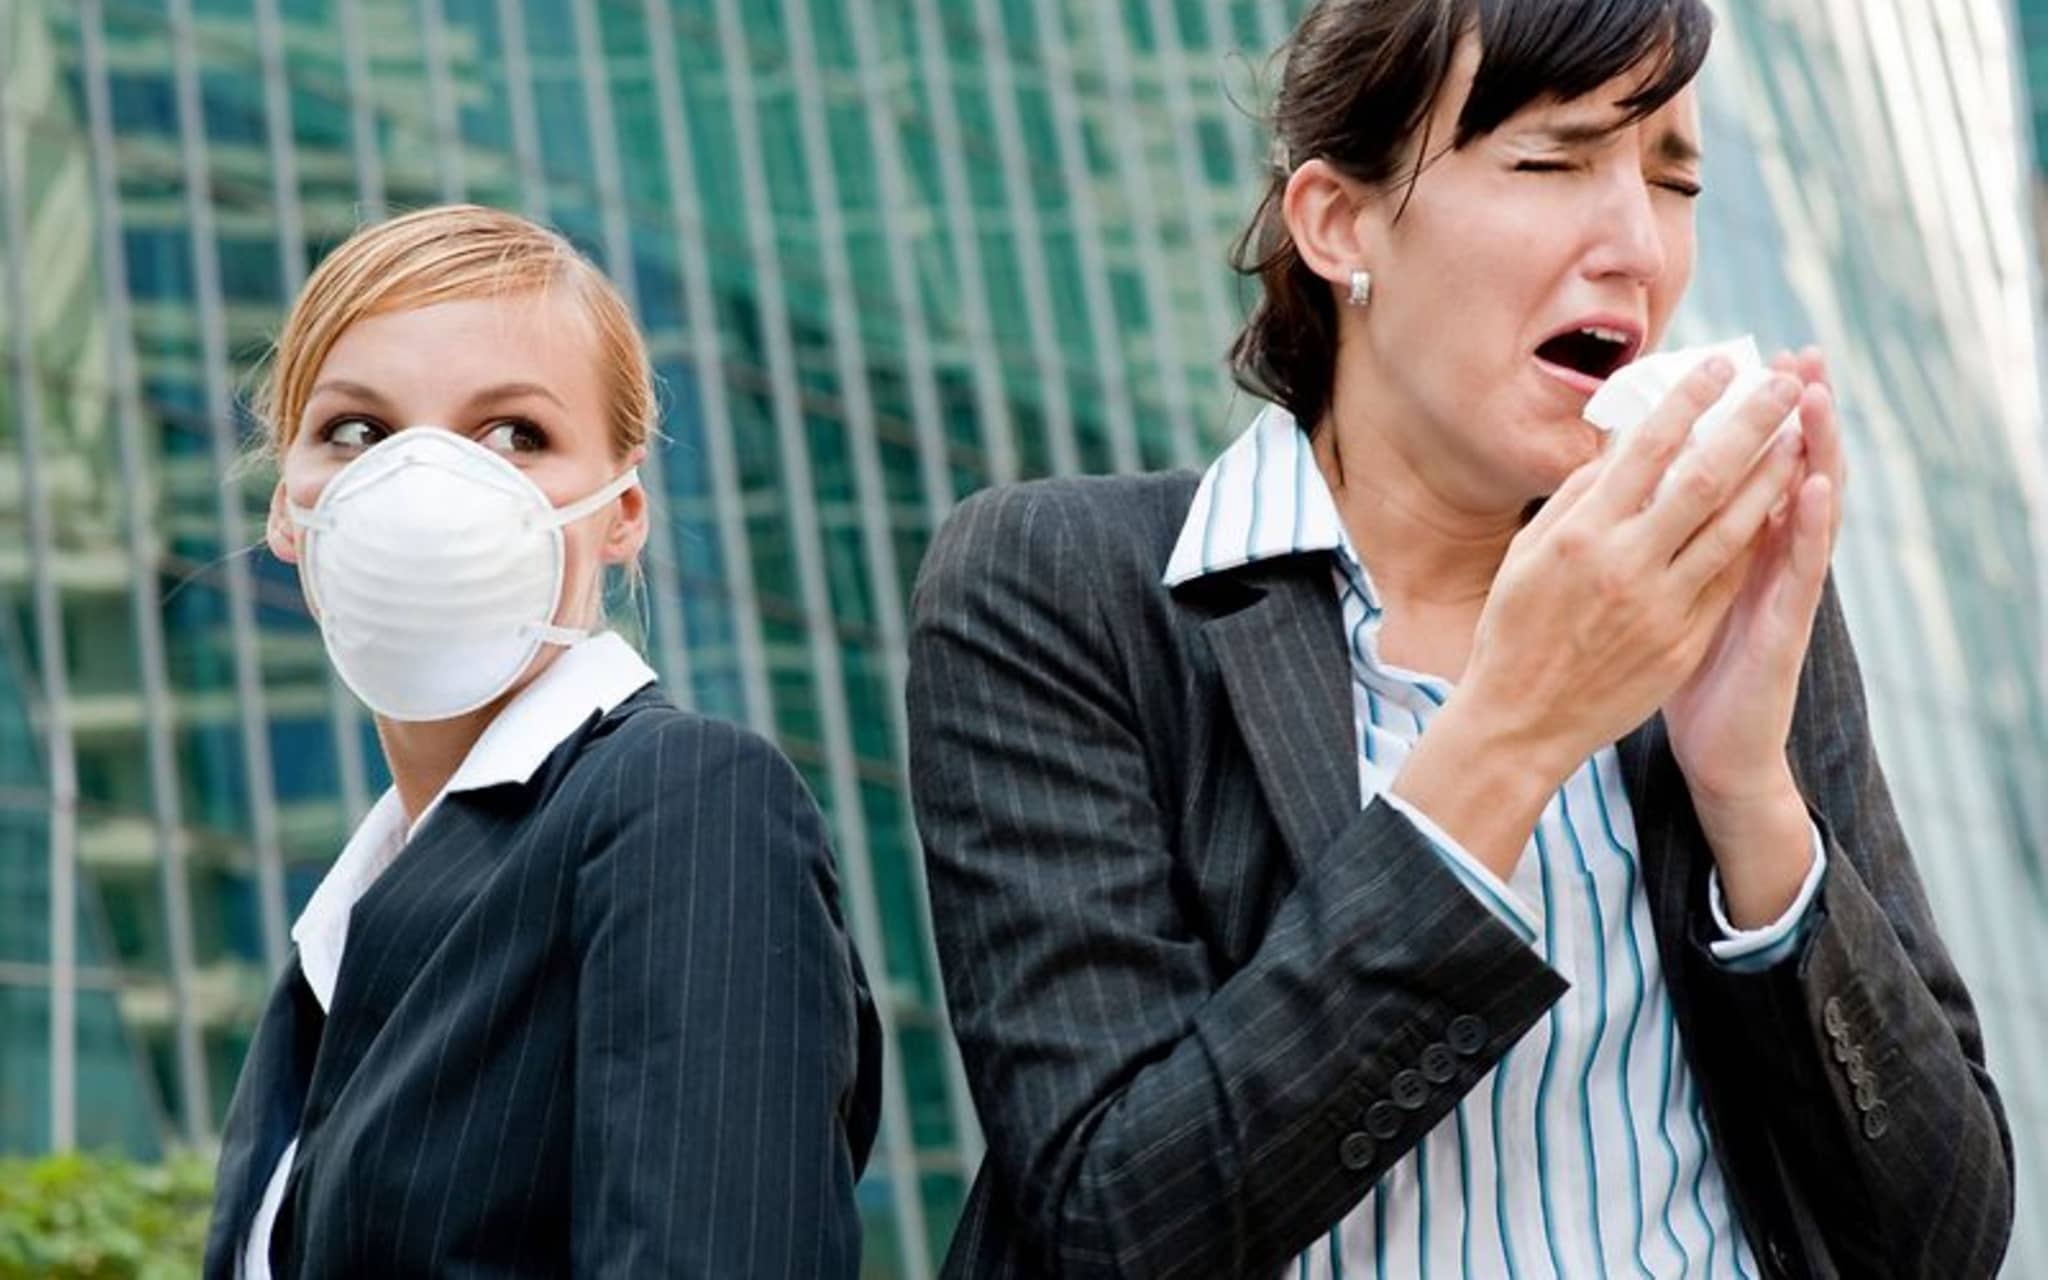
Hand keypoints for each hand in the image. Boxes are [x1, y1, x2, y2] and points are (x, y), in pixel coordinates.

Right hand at [1394, 356, 1807, 878]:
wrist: (1520, 721)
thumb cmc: (1514, 628)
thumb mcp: (1528, 553)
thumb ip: (1578, 498)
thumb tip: (1623, 446)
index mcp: (1578, 534)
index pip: (1645, 449)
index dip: (1688, 401)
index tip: (1719, 364)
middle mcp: (1623, 563)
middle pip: (1704, 477)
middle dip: (1751, 422)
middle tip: (1784, 382)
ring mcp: (1659, 605)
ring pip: (1733, 527)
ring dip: (1772, 475)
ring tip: (1798, 435)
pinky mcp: (1682, 641)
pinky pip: (1730, 578)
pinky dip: (1758, 536)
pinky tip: (1779, 506)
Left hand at [1663, 347, 1844, 920]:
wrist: (1716, 751)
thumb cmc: (1683, 671)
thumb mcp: (1666, 597)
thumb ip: (1656, 543)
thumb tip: (1623, 484)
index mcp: (1725, 548)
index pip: (1741, 469)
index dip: (1745, 419)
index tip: (1744, 360)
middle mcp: (1762, 560)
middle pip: (1780, 473)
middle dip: (1787, 417)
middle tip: (1799, 355)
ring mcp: (1780, 591)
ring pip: (1804, 511)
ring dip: (1814, 451)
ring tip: (1816, 396)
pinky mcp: (1786, 627)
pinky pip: (1800, 571)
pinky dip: (1811, 526)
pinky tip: (1817, 485)